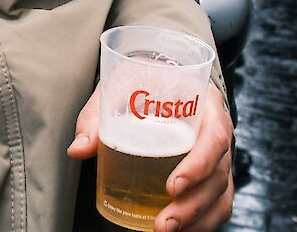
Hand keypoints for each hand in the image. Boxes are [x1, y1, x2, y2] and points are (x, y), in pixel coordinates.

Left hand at [68, 82, 233, 230]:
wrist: (154, 79)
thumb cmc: (139, 83)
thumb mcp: (118, 87)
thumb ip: (97, 117)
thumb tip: (77, 149)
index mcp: (205, 102)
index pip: (214, 135)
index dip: (199, 164)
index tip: (172, 186)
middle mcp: (218, 131)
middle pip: (218, 173)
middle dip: (192, 204)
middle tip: (163, 223)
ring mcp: (219, 156)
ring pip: (219, 195)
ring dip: (196, 219)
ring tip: (164, 230)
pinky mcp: (212, 177)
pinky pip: (217, 205)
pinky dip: (201, 223)